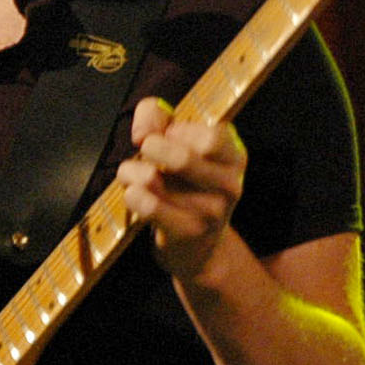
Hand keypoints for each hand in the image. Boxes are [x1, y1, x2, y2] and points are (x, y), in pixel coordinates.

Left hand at [116, 96, 247, 281]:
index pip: (210, 135)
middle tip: (144, 151)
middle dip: (150, 148)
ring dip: (131, 171)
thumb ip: (158, 118)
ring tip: (131, 175)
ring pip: (153, 179)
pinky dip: (132, 195)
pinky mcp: (189, 232)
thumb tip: (142, 131)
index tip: (164, 134)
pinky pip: (148, 205)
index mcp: (233, 156)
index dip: (176, 129)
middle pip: (183, 157)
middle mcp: (230, 184)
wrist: (196, 246)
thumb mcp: (178, 144)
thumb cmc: (183, 185)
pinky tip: (134, 195)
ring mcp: (212, 211)